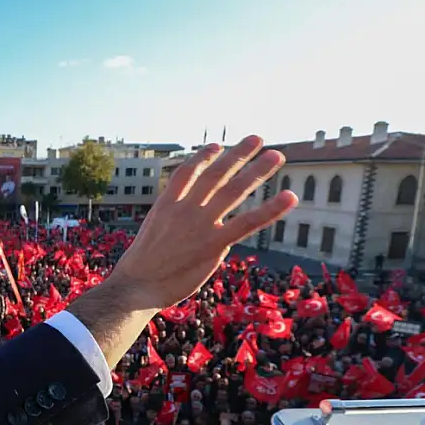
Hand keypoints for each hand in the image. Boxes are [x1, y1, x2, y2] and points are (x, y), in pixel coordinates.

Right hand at [110, 137, 295, 309]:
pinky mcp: (214, 243)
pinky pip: (247, 222)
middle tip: (257, 139)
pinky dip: (270, 209)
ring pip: (234, 190)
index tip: (217, 146)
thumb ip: (176, 228)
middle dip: (238, 155)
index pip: (187, 172)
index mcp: (167, 204)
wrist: (136, 285)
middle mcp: (186, 208)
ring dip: (257, 171)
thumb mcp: (151, 237)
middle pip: (216, 174)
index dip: (203, 157)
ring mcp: (201, 224)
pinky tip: (289, 197)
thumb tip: (203, 235)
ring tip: (276, 156)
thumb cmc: (140, 269)